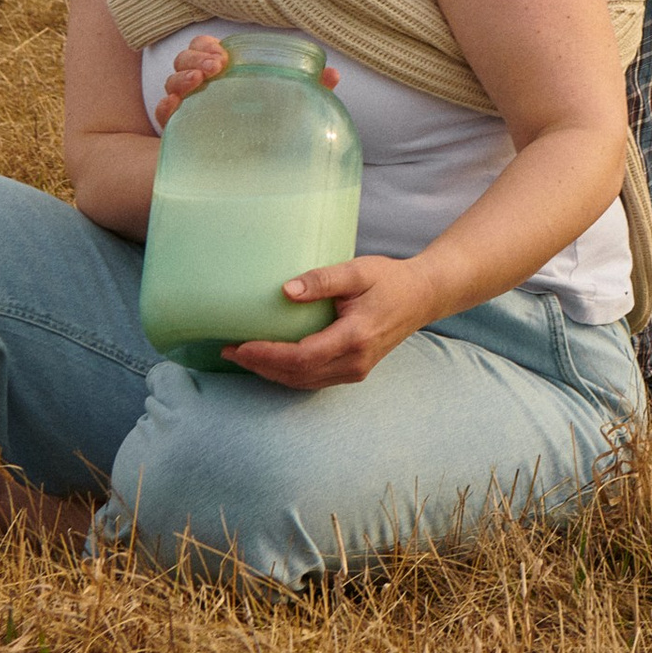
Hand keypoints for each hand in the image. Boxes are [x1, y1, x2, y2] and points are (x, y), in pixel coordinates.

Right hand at [152, 40, 340, 130]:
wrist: (242, 180)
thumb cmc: (264, 137)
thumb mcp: (285, 111)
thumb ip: (307, 91)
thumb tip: (333, 73)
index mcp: (222, 76)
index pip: (203, 49)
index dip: (205, 46)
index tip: (221, 53)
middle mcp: (200, 90)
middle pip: (184, 60)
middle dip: (195, 58)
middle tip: (215, 67)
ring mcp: (187, 111)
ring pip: (171, 82)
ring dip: (182, 77)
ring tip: (199, 81)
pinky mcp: (179, 135)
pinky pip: (163, 115)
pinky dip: (166, 106)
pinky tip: (176, 106)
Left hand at [224, 253, 431, 387]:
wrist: (422, 297)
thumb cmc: (390, 279)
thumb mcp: (358, 271)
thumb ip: (322, 280)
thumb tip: (285, 291)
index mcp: (356, 337)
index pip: (302, 356)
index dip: (267, 355)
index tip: (239, 345)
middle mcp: (355, 362)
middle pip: (298, 375)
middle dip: (260, 366)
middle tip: (229, 350)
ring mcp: (356, 371)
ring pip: (304, 382)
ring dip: (271, 373)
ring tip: (242, 357)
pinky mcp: (353, 371)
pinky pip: (313, 380)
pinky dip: (287, 374)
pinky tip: (269, 362)